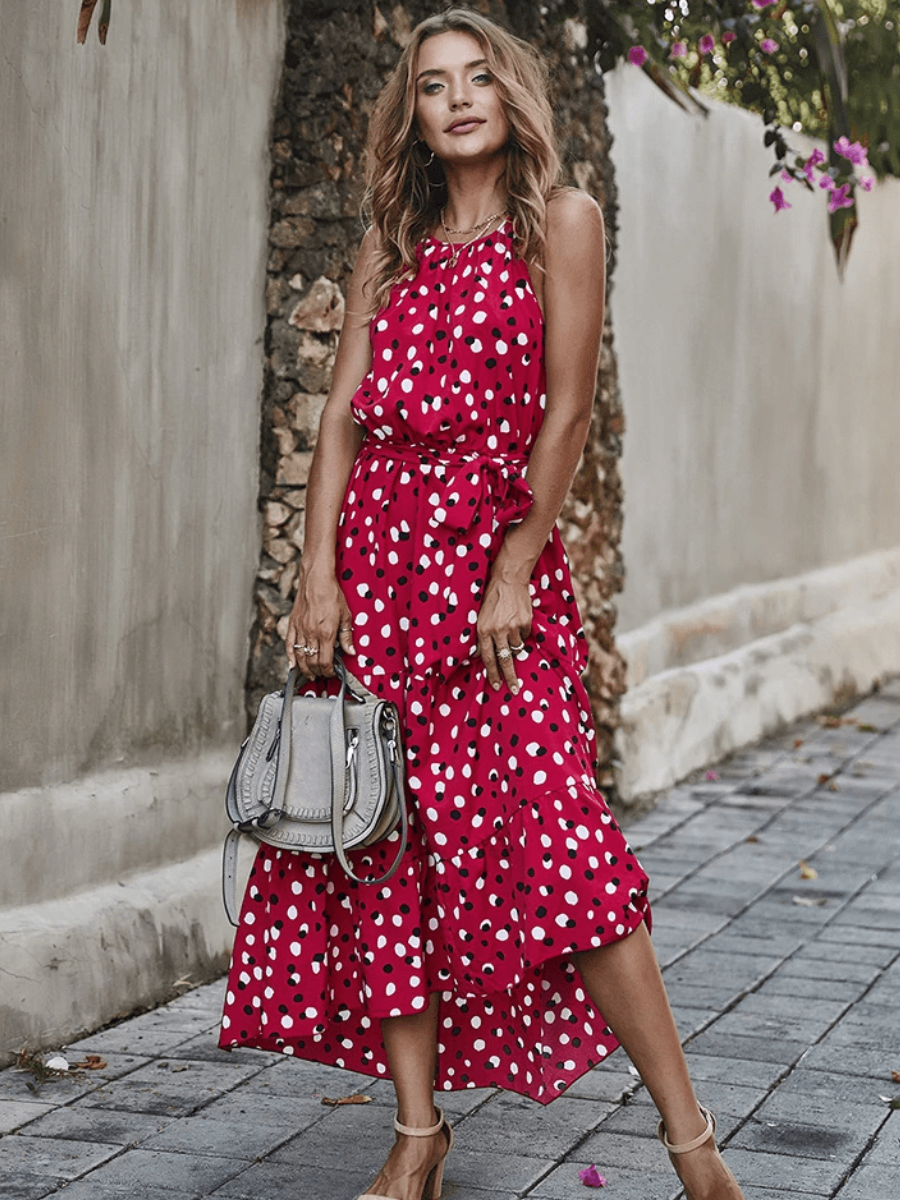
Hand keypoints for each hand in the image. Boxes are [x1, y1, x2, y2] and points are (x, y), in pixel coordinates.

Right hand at [286, 565, 354, 677]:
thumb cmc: (332, 594)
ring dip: (304, 669)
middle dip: (318, 672)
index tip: (333, 672)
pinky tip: (292, 665)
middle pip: (312, 662)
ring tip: (310, 674)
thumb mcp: (346, 615)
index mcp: (326, 633)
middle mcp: (312, 633)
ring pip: (300, 656)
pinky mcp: (293, 624)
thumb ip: (347, 636)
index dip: (329, 671)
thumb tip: (351, 651)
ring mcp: (300, 629)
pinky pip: (289, 644)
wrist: (316, 579)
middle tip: (322, 675)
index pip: (325, 661)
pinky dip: (290, 657)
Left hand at [476, 574, 531, 694]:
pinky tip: (517, 620)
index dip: (492, 674)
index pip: (487, 658)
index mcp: (483, 630)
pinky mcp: (525, 622)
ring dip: (515, 645)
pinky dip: (522, 632)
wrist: (508, 579)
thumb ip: (482, 635)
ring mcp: (513, 627)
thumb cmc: (491, 596)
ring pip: (517, 647)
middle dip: (509, 677)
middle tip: (514, 689)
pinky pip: (525, 635)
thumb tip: (483, 654)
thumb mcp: (480, 615)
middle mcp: (497, 631)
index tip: (496, 685)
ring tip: (511, 631)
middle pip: (504, 660)